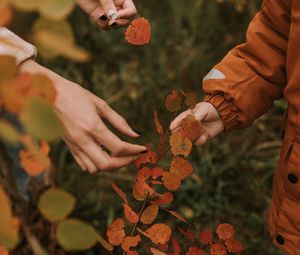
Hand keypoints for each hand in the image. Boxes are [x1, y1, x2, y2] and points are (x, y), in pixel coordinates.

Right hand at [20, 60, 146, 172]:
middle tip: (133, 155)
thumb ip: (119, 121)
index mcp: (93, 126)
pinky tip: (104, 155)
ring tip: (119, 156)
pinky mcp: (69, 148)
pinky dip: (98, 165)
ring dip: (110, 166)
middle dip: (124, 162)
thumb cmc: (75, 94)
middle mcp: (83, 140)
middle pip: (107, 164)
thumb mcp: (100, 104)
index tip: (143, 149)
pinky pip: (84, 165)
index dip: (134, 150)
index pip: (118, 148)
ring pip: (95, 169)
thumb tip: (134, 135)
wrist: (47, 94)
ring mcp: (74, 146)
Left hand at [76, 0, 136, 29]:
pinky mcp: (99, 17)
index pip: (131, 11)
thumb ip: (108, 3)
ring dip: (111, 25)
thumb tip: (113, 18)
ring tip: (103, 18)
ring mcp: (108, 13)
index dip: (126, 15)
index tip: (116, 15)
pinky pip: (105, 26)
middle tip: (111, 22)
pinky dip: (103, 25)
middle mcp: (117, 7)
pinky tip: (98, 19)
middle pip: (125, 21)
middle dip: (119, 23)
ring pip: (115, 26)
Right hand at [170, 102, 224, 145]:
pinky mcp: (202, 137)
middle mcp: (190, 125)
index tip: (172, 129)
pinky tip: (206, 134)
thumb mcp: (203, 110)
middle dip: (181, 135)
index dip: (175, 125)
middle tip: (179, 138)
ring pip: (189, 139)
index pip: (179, 121)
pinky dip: (202, 139)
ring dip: (193, 137)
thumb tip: (189, 124)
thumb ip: (195, 117)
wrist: (224, 114)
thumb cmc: (212, 109)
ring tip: (200, 132)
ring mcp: (196, 132)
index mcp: (188, 115)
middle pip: (181, 132)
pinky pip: (198, 142)